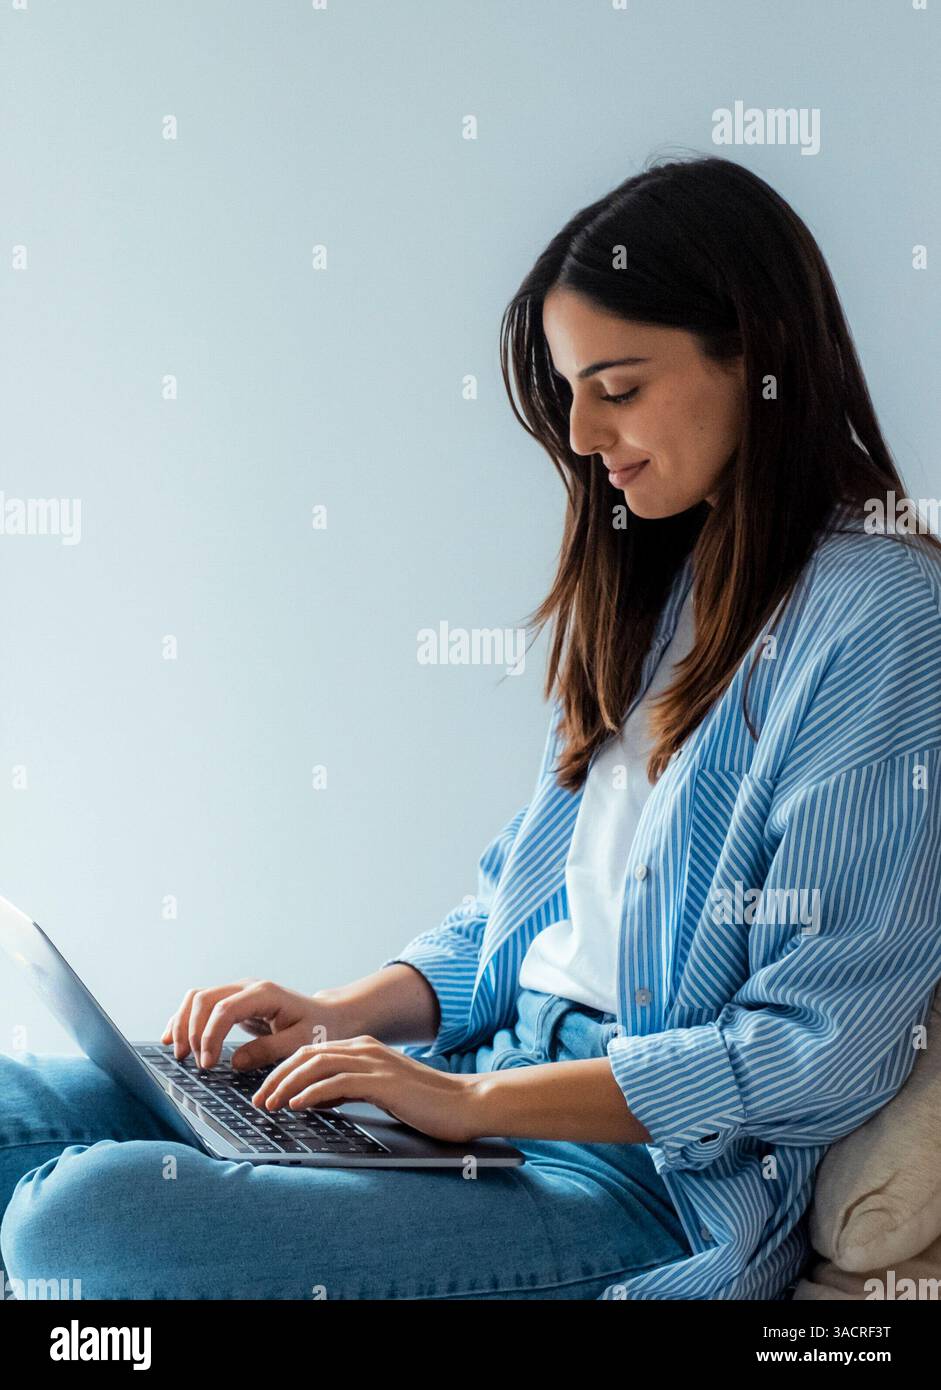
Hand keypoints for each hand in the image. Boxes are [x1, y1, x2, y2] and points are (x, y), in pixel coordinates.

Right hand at [161, 979, 343, 1070]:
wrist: (326, 1015)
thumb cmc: (317, 1028)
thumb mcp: (299, 1042)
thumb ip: (268, 1051)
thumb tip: (234, 1062)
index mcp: (264, 994)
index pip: (224, 1008)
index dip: (210, 1035)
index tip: (208, 1064)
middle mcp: (247, 987)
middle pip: (204, 999)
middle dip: (192, 1031)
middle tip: (194, 1064)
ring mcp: (238, 992)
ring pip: (197, 998)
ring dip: (183, 1024)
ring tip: (179, 1054)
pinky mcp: (232, 1002)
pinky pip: (200, 1004)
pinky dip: (183, 1019)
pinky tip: (172, 1038)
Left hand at [250, 1035, 483, 1144]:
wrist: (466, 1104)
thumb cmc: (425, 1103)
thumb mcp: (379, 1092)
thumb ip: (349, 1089)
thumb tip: (315, 1100)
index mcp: (364, 1048)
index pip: (311, 1052)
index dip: (283, 1070)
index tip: (264, 1092)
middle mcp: (365, 1048)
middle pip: (307, 1054)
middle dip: (276, 1077)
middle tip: (257, 1101)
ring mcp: (374, 1062)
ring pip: (317, 1065)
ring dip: (287, 1085)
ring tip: (269, 1105)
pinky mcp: (383, 1081)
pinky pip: (338, 1082)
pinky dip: (312, 1093)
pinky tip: (297, 1105)